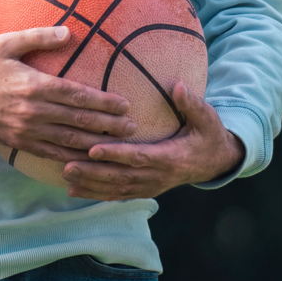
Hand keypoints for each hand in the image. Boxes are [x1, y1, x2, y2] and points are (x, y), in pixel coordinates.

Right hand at [0, 26, 136, 160]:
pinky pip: (54, 154)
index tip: (124, 103)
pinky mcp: (22, 143)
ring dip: (98, 143)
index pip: (77, 96)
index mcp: (34, 85)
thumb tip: (69, 32)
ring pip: (71, 141)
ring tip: (120, 144)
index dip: (103, 101)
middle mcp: (34, 111)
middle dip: (109, 124)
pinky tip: (90, 159)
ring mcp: (28, 130)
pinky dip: (75, 158)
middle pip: (80, 121)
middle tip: (132, 126)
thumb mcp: (5, 43)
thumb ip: (38, 37)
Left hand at [63, 82, 244, 199]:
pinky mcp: (145, 189)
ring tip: (65, 176)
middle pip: (122, 176)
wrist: (216, 161)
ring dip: (91, 184)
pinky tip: (74, 191)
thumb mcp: (206, 118)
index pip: (139, 157)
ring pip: (117, 188)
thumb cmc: (207, 134)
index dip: (116, 155)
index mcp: (171, 158)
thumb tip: (179, 86)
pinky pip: (119, 194)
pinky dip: (97, 193)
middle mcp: (159, 176)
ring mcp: (151, 185)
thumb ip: (191, 104)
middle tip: (66, 166)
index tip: (93, 150)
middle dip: (94, 172)